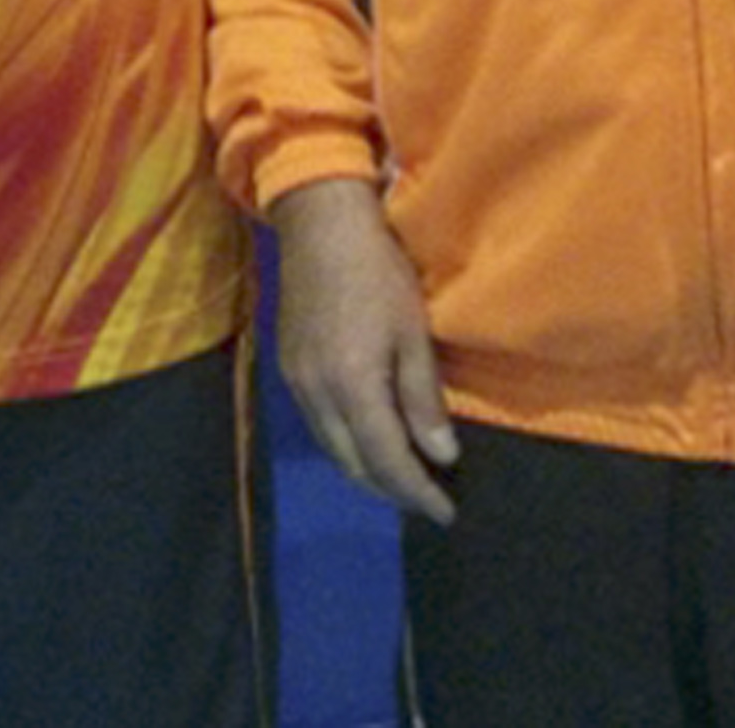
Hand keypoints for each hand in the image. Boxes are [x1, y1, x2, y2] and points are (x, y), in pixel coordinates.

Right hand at [272, 177, 458, 521]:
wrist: (319, 223)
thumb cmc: (378, 272)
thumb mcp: (413, 333)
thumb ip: (422, 399)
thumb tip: (440, 456)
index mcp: (352, 388)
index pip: (387, 462)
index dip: (418, 493)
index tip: (446, 512)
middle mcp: (316, 396)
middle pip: (354, 465)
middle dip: (393, 490)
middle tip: (429, 498)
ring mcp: (296, 382)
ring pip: (332, 449)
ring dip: (367, 469)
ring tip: (404, 475)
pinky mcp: (287, 366)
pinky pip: (318, 425)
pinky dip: (346, 443)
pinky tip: (368, 435)